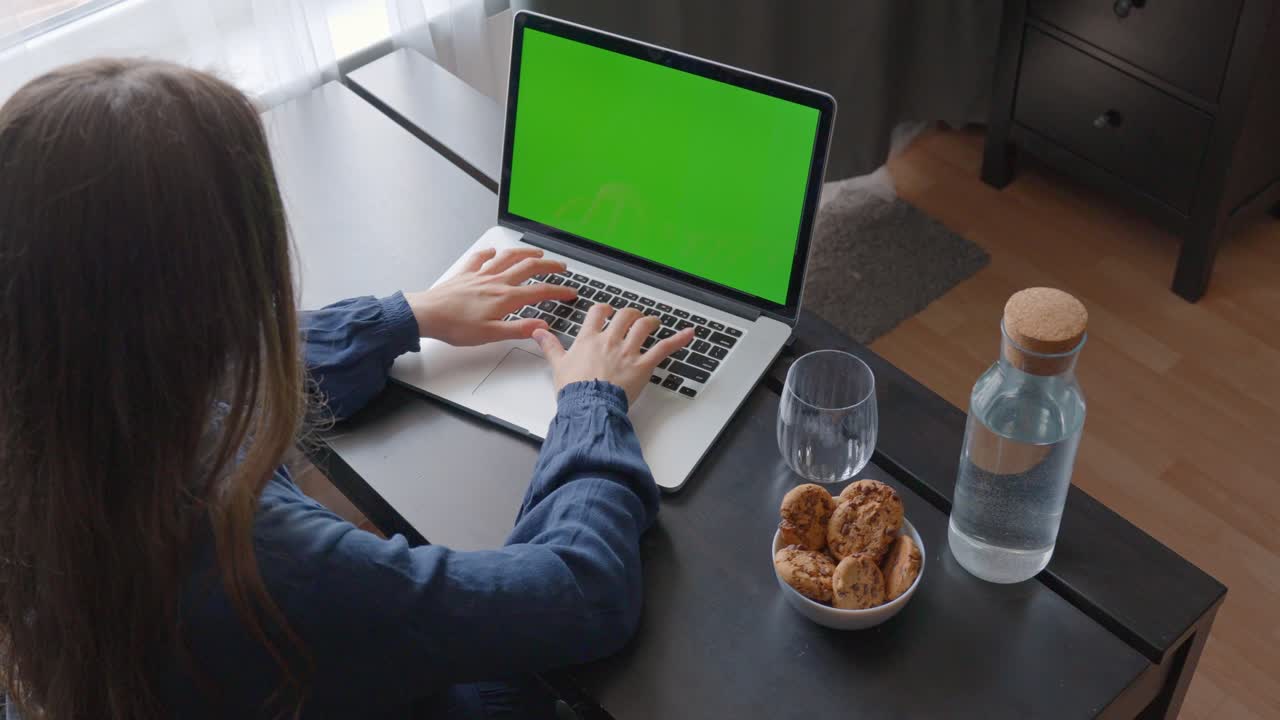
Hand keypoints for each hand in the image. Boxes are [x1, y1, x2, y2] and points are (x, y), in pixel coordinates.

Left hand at [405, 247, 576, 345]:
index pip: (539, 291)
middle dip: (549, 266)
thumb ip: (519, 329)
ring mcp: (480, 275)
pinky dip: (490, 254)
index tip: (571, 291)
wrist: (427, 314)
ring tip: (537, 253)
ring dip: (525, 253)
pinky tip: (493, 252)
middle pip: (528, 267)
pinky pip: (480, 259)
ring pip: (508, 258)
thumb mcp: (491, 335)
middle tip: (561, 267)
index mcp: (505, 298)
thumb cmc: (455, 326)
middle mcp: (496, 282)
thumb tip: (542, 326)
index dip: (559, 291)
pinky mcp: (465, 274)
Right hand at [532, 304, 695, 405]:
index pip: (598, 313)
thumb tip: (538, 333)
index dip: (605, 309)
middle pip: (624, 315)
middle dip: (630, 313)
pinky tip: (690, 333)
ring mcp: (628, 351)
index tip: (607, 311)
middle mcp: (610, 340)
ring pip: (643, 326)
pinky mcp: (643, 365)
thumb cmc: (574, 389)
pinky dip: (679, 340)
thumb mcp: (558, 365)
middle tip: (633, 317)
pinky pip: (664, 348)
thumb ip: (550, 346)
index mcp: (589, 338)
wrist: (588, 406)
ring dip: (650, 322)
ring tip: (654, 322)